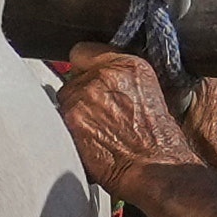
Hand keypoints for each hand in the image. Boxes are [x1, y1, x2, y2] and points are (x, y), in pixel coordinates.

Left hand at [54, 50, 205, 195]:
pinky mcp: (70, 119)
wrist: (152, 165)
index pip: (83, 50)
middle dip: (80, 94)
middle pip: (72, 77)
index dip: (85, 67)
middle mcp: (102, 75)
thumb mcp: (150, 92)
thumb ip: (121, 76)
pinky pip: (59, 119)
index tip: (89, 78)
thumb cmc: (157, 137)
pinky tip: (87, 140)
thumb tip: (101, 75)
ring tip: (95, 129)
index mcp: (126, 64)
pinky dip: (69, 130)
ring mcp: (83, 96)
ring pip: (64, 98)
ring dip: (74, 112)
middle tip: (98, 113)